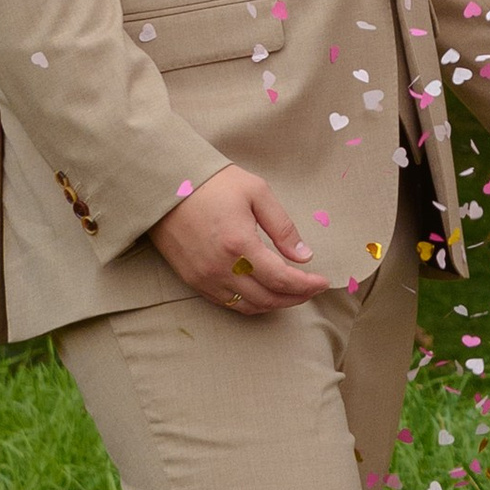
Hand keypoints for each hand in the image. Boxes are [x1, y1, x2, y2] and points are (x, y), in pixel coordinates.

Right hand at [152, 164, 335, 315]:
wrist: (166, 185)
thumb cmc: (213, 183)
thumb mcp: (257, 193)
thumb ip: (282, 227)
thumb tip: (304, 256)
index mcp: (240, 244)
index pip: (282, 279)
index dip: (306, 285)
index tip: (323, 281)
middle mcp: (221, 268)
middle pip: (267, 298)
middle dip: (295, 298)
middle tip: (312, 289)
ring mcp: (204, 277)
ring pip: (247, 306)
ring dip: (274, 304)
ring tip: (292, 293)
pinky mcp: (191, 280)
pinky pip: (226, 302)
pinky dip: (250, 303)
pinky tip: (263, 292)